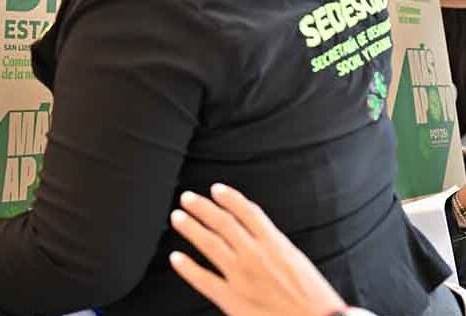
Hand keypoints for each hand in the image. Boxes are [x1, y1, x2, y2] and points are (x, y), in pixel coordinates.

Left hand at [169, 184, 347, 315]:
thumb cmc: (314, 300)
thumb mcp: (299, 261)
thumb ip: (275, 243)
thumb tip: (258, 227)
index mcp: (275, 245)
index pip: (246, 212)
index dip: (229, 198)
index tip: (216, 190)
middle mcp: (255, 256)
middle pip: (222, 223)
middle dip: (202, 207)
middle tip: (187, 198)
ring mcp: (241, 276)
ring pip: (209, 243)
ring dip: (190, 228)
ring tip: (178, 218)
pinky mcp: (232, 300)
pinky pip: (203, 279)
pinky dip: (187, 267)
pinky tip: (176, 258)